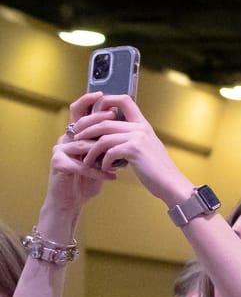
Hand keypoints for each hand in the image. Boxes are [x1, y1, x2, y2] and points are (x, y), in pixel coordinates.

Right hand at [44, 94, 113, 217]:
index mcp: (76, 136)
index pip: (79, 113)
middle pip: (79, 123)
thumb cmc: (87, 180)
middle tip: (112, 119)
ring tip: (118, 156)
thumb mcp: (101, 159)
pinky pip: (80, 164)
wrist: (72, 201)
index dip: (88, 102)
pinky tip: (110, 175)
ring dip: (102, 151)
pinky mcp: (58, 164)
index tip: (103, 96)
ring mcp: (60, 151)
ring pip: (82, 143)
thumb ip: (107, 144)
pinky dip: (97, 171)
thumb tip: (127, 129)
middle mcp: (65, 140)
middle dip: (97, 120)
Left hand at [69, 98, 191, 202]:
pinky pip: (109, 151)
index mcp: (143, 124)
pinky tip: (104, 168)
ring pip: (103, 136)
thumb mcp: (147, 148)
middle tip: (77, 137)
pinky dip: (103, 161)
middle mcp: (140, 127)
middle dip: (86, 129)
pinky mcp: (134, 149)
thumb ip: (132, 138)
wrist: (171, 184)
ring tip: (87, 159)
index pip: (124, 100)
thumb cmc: (158, 170)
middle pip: (104, 120)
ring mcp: (138, 137)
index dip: (106, 101)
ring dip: (91, 149)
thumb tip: (111, 135)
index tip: (93, 112)